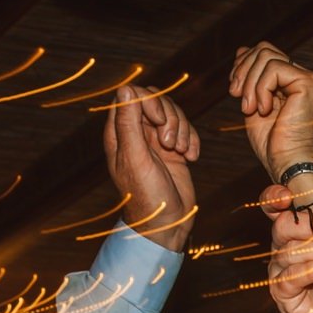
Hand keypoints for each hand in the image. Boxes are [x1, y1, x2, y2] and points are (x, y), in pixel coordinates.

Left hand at [98, 83, 199, 251]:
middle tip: (169, 143)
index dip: (149, 101)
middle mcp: (137, 133)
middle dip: (170, 117)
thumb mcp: (135, 157)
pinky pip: (187, 130)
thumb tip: (126, 88)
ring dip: (183, 130)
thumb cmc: (145, 195)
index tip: (159, 120)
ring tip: (180, 153)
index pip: (131, 95)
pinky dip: (193, 141)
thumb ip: (129, 122)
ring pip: (174, 113)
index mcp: (120, 132)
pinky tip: (190, 158)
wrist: (167, 224)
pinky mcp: (174, 149)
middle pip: (155, 100)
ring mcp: (156, 140)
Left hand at [229, 43, 312, 181]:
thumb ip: (250, 77)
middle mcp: (301, 75)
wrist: (285, 162)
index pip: (263, 52)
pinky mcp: (309, 83)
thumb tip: (241, 49)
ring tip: (249, 108)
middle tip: (236, 95)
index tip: (234, 90)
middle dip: (243, 70)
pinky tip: (263, 109)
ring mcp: (307, 78)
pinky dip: (261, 89)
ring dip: (250, 83)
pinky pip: (273, 69)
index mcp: (289, 79)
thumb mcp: (252, 102)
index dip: (243, 65)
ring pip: (266, 56)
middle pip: (264, 48)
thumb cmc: (270, 142)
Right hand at [263, 185, 312, 312]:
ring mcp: (280, 272)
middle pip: (283, 225)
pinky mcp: (282, 295)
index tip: (289, 195)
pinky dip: (310, 271)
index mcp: (295, 235)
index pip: (276, 210)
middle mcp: (282, 249)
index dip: (275, 197)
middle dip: (312, 225)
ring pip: (288, 251)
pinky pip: (290, 279)